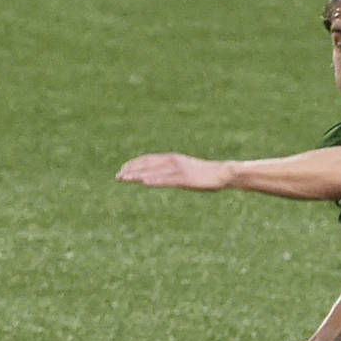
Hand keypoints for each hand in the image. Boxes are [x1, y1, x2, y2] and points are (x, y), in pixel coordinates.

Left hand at [116, 153, 234, 190]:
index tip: (122, 169)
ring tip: (125, 179)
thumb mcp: (185, 170)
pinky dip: (155, 180)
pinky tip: (145, 182)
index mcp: (172, 158)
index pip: (149, 159)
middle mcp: (173, 162)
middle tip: (117, 176)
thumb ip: (172, 172)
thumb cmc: (204, 174)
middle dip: (131, 170)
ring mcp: (179, 170)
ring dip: (138, 175)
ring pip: (154, 172)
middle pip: (148, 165)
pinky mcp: (186, 179)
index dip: (134, 164)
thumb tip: (161, 176)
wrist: (222, 173)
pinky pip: (167, 180)